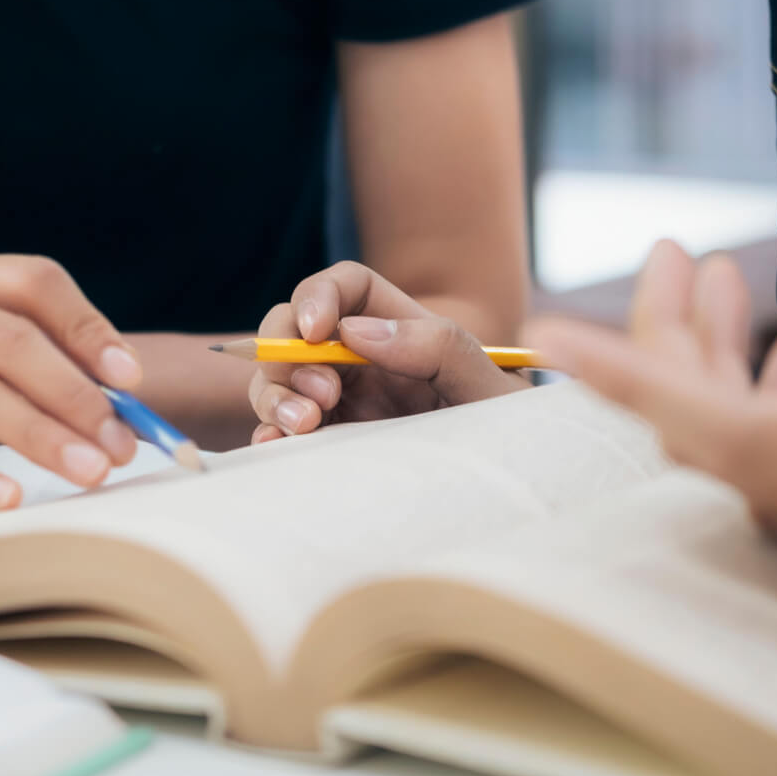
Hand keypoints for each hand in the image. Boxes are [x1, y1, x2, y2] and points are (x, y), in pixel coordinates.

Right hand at [0, 252, 142, 508]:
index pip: (33, 283)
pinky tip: (11, 498)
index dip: (88, 327)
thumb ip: (36, 360)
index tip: (132, 379)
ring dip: (42, 437)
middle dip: (76, 397)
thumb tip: (123, 409)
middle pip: (10, 341)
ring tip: (88, 472)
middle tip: (120, 445)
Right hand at [247, 262, 526, 444]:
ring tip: (302, 425)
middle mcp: (360, 360)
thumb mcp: (489, 386)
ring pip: (278, 379)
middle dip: (288, 353)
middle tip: (320, 394)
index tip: (317, 329)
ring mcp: (339, 403)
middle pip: (292, 330)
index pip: (345, 287)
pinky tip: (275, 444)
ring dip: (274, 394)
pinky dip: (268, 433)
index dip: (319, 296)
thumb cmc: (509, 430)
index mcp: (399, 329)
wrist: (506, 488)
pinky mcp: (328, 444)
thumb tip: (358, 331)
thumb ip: (440, 348)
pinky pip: (281, 430)